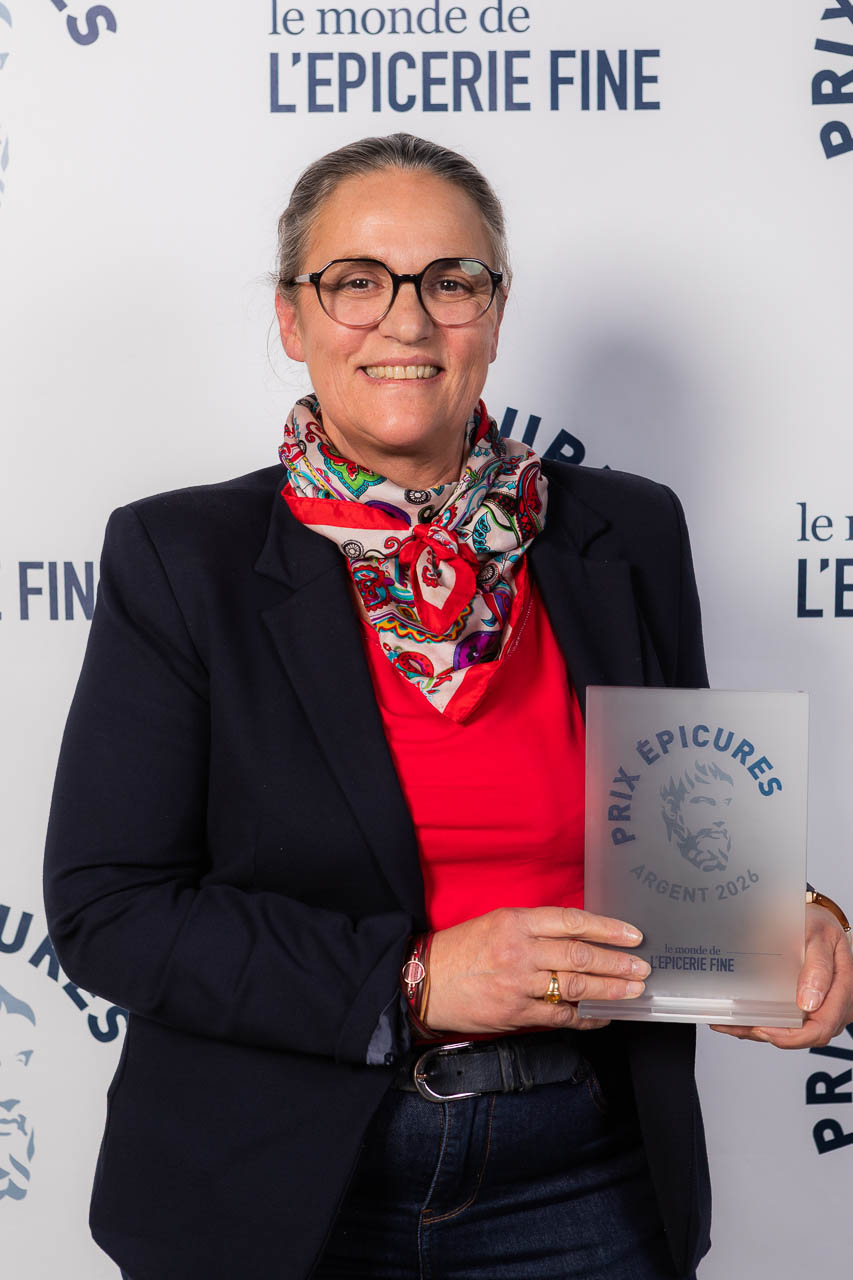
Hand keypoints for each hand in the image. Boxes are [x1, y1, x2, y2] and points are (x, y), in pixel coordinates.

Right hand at [423, 906, 649, 1034]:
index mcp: (516, 922)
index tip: (632, 935)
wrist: (424, 982)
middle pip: (580, 956)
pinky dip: (586, 1017)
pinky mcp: (515, 1014)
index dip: (607, 928)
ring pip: (576, 987)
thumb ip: (534, 929)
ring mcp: (518, 985)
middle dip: (617, 963)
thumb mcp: (496, 923)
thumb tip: (580, 939)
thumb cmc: (461, 950)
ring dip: (610, 990)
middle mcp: (520, 951)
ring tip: (633, 991)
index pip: (572, 922)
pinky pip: (560, 1016)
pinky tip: (604, 1015)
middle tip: (642, 967)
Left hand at [710, 905, 852, 1047]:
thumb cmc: (818, 926)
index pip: (821, 1027)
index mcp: (842, 990)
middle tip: (741, 1025)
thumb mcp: (818, 937)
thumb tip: (810, 1002)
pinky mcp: (807, 1007)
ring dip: (763, 1031)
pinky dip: (766, 1023)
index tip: (766, 1028)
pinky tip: (743, 1019)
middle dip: (772, 1035)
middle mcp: (835, 1005)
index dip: (792, 1035)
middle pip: (806, 1035)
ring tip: (733, 1024)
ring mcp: (822, 1008)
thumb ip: (818, 968)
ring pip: (795, 1032)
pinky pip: (789, 1022)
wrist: (816, 921)